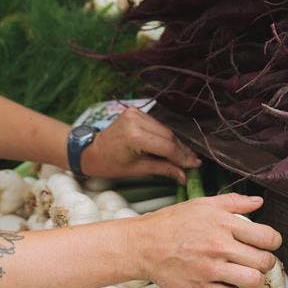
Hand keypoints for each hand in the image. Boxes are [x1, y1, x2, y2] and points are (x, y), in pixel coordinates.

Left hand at [80, 108, 200, 182]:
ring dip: (174, 143)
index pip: (166, 147)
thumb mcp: (138, 170)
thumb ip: (163, 170)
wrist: (92, 151)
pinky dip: (164, 136)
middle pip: (168, 136)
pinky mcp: (135, 111)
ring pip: (165, 130)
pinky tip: (170, 146)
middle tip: (192, 162)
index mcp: (134, 136)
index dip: (182, 157)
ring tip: (183, 156)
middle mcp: (135, 120)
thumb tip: (184, 176)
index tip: (195, 165)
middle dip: (181, 151)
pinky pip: (157, 125)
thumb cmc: (111, 164)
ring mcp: (135, 113)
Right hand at [129, 193, 282, 287]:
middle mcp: (220, 246)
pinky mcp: (200, 287)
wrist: (142, 245)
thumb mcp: (203, 204)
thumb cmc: (172, 222)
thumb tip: (259, 203)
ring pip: (253, 281)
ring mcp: (210, 268)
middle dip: (265, 263)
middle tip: (255, 261)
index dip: (273, 242)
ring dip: (252, 280)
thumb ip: (234, 203)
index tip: (265, 244)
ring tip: (244, 275)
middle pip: (265, 261)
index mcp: (224, 223)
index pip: (268, 237)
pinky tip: (226, 285)